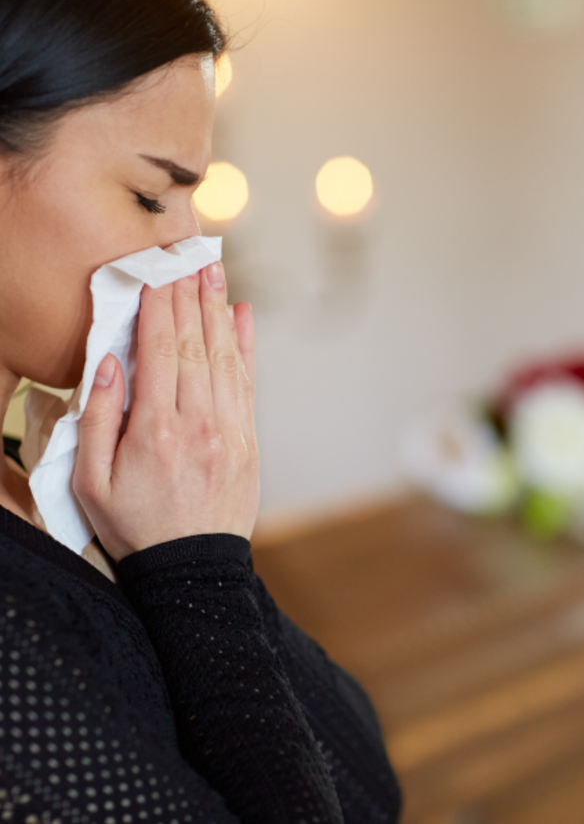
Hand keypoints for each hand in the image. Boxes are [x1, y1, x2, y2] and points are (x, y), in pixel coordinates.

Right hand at [73, 262, 258, 561]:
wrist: (192, 569)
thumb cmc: (135, 525)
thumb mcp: (91, 481)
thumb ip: (98, 419)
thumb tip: (109, 363)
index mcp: (155, 431)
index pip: (159, 352)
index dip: (159, 308)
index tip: (158, 274)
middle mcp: (198, 424)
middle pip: (195, 346)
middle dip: (191, 297)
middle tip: (190, 257)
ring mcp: (230, 432)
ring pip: (225, 358)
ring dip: (218, 312)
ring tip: (213, 273)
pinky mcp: (249, 441)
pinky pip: (248, 385)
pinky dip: (246, 348)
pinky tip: (242, 317)